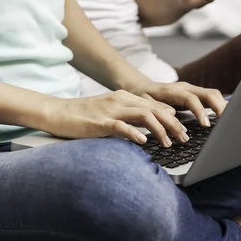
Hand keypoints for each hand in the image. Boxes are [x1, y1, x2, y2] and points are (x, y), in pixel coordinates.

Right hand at [42, 90, 188, 147]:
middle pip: (155, 109)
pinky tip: (143, 142)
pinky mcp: (99, 122)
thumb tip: (153, 126)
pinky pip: (120, 126)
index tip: (185, 131)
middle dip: (173, 124)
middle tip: (185, 139)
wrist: (55, 112)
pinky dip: (134, 133)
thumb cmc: (83, 116)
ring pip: (143, 115)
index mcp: (124, 97)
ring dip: (160, 129)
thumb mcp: (110, 112)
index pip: (156, 105)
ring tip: (169, 143)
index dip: (174, 118)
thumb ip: (130, 116)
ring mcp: (110, 110)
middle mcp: (120, 100)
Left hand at [129, 80, 227, 125]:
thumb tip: (172, 116)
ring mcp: (192, 91)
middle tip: (226, 122)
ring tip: (230, 121)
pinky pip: (211, 99)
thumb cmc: (143, 98)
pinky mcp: (195, 96)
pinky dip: (219, 107)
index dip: (200, 111)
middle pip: (209, 93)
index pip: (191, 98)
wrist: (141, 89)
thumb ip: (158, 109)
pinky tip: (225, 117)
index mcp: (173, 91)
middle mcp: (185, 88)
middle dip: (219, 107)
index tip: (206, 124)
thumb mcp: (145, 105)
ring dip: (223, 107)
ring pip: (213, 95)